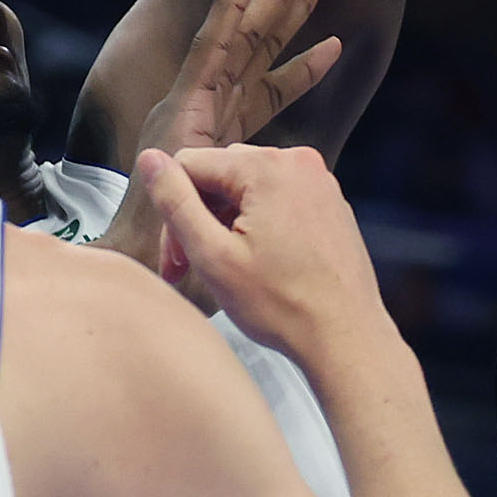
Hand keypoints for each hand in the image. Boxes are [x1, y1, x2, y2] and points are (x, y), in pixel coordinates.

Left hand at [91, 0, 341, 274]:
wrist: (146, 269)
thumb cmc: (155, 248)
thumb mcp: (162, 211)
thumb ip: (171, 190)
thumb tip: (170, 172)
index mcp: (186, 117)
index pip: (212, 48)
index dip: (232, 7)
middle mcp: (201, 106)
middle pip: (244, 39)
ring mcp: (218, 118)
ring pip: (259, 56)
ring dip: (288, 17)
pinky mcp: (233, 135)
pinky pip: (269, 92)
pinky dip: (298, 68)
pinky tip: (328, 48)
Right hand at [138, 142, 395, 370]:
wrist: (347, 338)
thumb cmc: (284, 305)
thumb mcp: (214, 256)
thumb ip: (176, 202)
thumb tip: (149, 158)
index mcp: (267, 167)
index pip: (190, 164)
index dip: (172, 209)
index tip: (175, 258)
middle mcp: (298, 163)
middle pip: (220, 174)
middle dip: (200, 218)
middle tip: (193, 267)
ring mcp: (318, 183)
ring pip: (248, 188)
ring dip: (227, 223)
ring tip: (227, 269)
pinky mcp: (328, 204)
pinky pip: (278, 200)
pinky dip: (259, 225)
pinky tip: (259, 264)